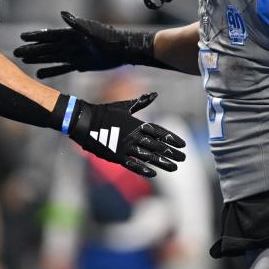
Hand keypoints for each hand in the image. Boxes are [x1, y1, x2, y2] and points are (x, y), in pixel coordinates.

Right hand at [15, 11, 154, 77]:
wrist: (125, 50)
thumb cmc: (112, 37)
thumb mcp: (94, 30)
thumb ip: (77, 23)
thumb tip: (63, 14)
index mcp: (72, 33)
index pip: (50, 35)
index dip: (36, 36)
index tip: (22, 37)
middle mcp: (71, 44)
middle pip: (48, 47)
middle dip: (33, 49)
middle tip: (17, 52)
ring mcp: (75, 54)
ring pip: (52, 58)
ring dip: (39, 60)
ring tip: (24, 61)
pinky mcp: (81, 65)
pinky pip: (63, 68)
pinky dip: (52, 71)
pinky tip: (40, 74)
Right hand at [66, 93, 185, 177]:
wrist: (84, 121)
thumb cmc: (104, 112)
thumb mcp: (124, 105)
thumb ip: (141, 102)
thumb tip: (154, 94)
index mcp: (137, 123)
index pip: (159, 132)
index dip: (172, 139)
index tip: (183, 145)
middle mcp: (134, 136)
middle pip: (157, 146)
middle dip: (171, 152)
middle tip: (183, 158)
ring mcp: (125, 147)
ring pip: (148, 156)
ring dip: (162, 162)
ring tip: (174, 167)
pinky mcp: (115, 156)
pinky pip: (131, 164)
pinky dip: (142, 169)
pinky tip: (153, 174)